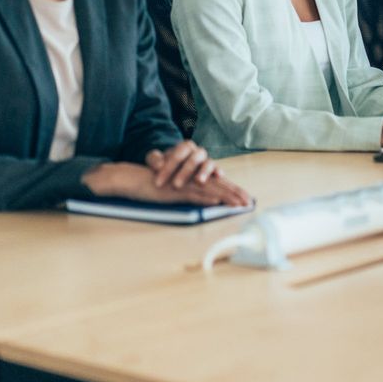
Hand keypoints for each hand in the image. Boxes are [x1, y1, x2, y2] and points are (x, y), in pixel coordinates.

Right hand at [83, 162, 251, 206]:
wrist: (132, 179)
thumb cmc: (153, 186)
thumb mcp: (177, 192)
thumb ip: (193, 195)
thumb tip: (212, 201)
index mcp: (193, 178)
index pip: (218, 183)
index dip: (233, 190)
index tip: (246, 199)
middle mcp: (191, 179)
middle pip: (218, 184)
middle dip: (236, 194)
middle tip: (250, 202)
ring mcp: (184, 183)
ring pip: (209, 188)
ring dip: (226, 196)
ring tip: (240, 203)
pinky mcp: (174, 190)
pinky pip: (193, 193)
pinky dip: (206, 197)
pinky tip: (217, 200)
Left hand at [147, 140, 220, 187]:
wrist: (177, 168)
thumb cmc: (165, 165)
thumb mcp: (155, 161)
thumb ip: (154, 160)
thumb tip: (158, 166)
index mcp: (184, 147)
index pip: (177, 154)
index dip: (168, 168)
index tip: (158, 183)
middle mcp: (197, 152)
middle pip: (194, 158)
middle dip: (185, 172)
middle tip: (176, 185)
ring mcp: (207, 160)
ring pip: (208, 163)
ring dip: (204, 172)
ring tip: (199, 182)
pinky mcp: (214, 170)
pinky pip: (218, 169)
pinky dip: (219, 171)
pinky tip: (218, 176)